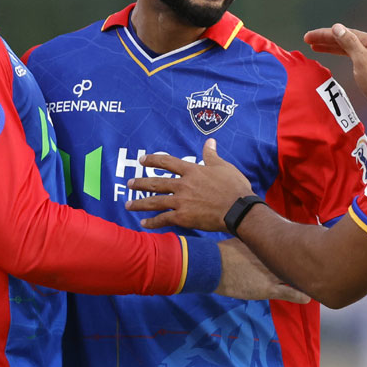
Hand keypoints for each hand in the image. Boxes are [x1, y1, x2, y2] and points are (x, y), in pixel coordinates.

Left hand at [125, 139, 253, 231]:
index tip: (142, 160)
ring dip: (140, 203)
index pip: (167, 162)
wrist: (239, 210)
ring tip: (128, 205)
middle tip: (128, 184)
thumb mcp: (223, 167)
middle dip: (140, 183)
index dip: (153, 160)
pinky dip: (152, 223)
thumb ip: (212, 155)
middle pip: (156, 183)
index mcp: (192, 171)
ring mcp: (181, 202)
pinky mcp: (183, 218)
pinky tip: (143, 224)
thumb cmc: (234, 187)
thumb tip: (210, 141)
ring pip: (155, 202)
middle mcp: (183, 185)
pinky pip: (163, 219)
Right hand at [213, 239, 309, 303]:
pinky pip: (289, 293)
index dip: (301, 250)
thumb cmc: (224, 252)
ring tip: (316, 281)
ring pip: (296, 277)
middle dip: (308, 263)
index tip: (310, 251)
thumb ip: (256, 241)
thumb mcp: (243, 240)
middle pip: (299, 260)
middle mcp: (275, 259)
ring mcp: (272, 274)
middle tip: (319, 265)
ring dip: (305, 279)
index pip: (292, 247)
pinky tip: (307, 298)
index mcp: (269, 246)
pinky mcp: (268, 289)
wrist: (214, 265)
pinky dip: (299, 296)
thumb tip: (259, 237)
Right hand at [304, 23, 366, 126]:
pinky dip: (341, 53)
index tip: (308, 37)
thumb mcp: (362, 62)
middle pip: (345, 38)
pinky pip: (353, 54)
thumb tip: (337, 27)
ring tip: (316, 47)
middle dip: (326, 39)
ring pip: (348, 47)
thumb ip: (350, 43)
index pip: (343, 33)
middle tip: (308, 40)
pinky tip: (335, 53)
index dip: (324, 34)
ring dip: (332, 46)